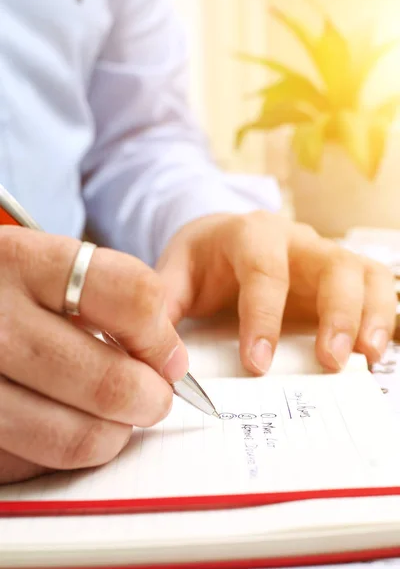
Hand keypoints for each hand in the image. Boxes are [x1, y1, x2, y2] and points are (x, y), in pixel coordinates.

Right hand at [0, 227, 187, 484]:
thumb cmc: (3, 287)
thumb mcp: (39, 263)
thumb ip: (104, 293)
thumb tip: (167, 361)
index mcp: (22, 261)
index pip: (131, 297)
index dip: (162, 337)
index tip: (169, 356)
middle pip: (110, 382)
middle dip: (151, 399)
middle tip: (153, 398)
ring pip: (77, 437)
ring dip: (114, 434)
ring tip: (114, 418)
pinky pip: (37, 463)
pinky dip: (65, 449)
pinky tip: (62, 422)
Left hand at [157, 212, 396, 373]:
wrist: (224, 237)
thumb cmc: (203, 257)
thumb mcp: (175, 273)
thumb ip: (166, 306)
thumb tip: (162, 357)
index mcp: (250, 234)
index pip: (264, 271)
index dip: (263, 318)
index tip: (257, 364)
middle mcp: (295, 240)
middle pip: (331, 265)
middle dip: (336, 314)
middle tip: (329, 361)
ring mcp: (322, 255)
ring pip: (362, 273)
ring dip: (368, 316)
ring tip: (364, 357)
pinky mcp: (340, 274)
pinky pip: (375, 284)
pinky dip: (382, 314)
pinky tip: (372, 350)